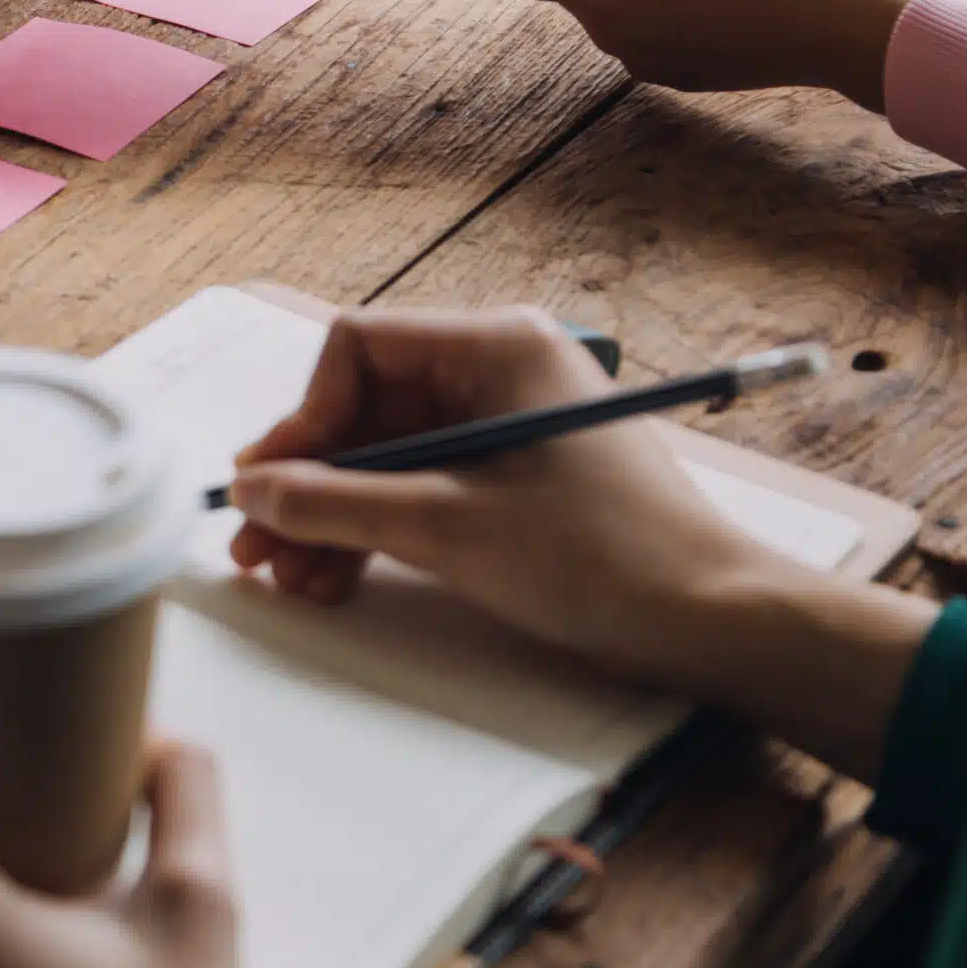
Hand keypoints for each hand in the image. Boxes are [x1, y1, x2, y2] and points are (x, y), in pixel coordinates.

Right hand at [226, 307, 937, 777]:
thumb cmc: (603, 555)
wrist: (713, 621)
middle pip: (367, 407)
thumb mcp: (447, 527)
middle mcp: (501, 370)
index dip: (304, 418)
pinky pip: (424, 488)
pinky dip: (379, 531)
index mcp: (497, 346)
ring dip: (334, 516)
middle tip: (259, 544)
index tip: (271, 485)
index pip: (358, 348)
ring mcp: (510, 426)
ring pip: (388, 457)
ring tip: (294, 579)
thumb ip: (335, 503)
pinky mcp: (517, 478)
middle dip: (309, 482)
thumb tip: (253, 489)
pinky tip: (340, 579)